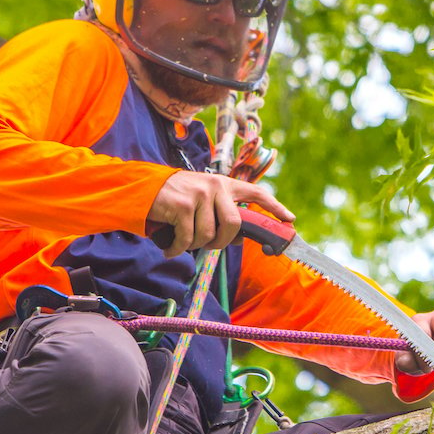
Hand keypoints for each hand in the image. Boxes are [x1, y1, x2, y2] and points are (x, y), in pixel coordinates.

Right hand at [147, 171, 294, 256]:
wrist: (143, 190)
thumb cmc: (175, 199)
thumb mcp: (203, 200)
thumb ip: (221, 213)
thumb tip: (239, 238)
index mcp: (224, 184)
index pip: (256, 193)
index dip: (274, 207)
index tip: (289, 220)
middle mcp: (215, 186)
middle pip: (234, 224)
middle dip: (222, 242)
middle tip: (208, 246)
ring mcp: (199, 194)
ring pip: (209, 234)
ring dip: (196, 246)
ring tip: (183, 241)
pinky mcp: (182, 204)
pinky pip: (188, 238)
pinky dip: (178, 249)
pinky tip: (170, 249)